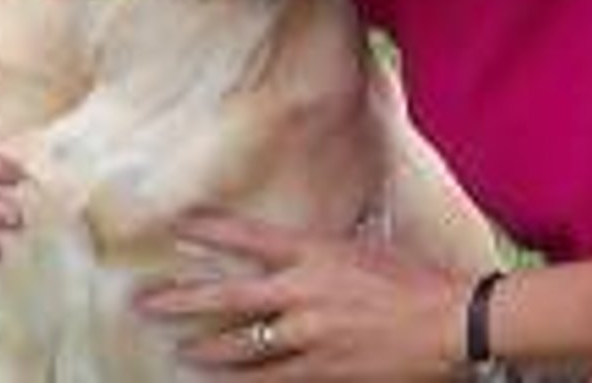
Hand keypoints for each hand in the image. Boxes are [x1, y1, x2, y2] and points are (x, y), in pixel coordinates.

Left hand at [134, 212, 471, 379]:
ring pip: (238, 343)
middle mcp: (301, 291)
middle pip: (226, 294)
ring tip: (178, 347)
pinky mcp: (318, 369)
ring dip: (203, 345)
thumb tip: (304, 250)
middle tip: (145, 300)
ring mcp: (306, 334)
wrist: (446, 322)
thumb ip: (328, 251)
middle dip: (181, 298)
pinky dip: (242, 379)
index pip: (248, 236)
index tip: (176, 225)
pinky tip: (221, 381)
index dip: (209, 230)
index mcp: (315, 251)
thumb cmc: (414, 279)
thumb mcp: (367, 247)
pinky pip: (267, 379)